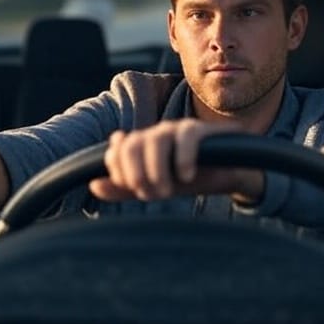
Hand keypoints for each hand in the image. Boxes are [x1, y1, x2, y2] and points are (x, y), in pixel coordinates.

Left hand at [91, 119, 263, 201]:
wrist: (229, 175)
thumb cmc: (191, 178)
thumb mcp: (156, 188)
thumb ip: (125, 189)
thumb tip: (94, 185)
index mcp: (144, 145)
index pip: (117, 149)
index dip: (118, 170)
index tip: (133, 189)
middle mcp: (158, 133)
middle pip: (133, 143)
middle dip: (136, 173)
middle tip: (149, 194)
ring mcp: (179, 129)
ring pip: (157, 139)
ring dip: (156, 169)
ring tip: (165, 190)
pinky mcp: (202, 130)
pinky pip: (187, 136)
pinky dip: (182, 157)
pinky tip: (186, 175)